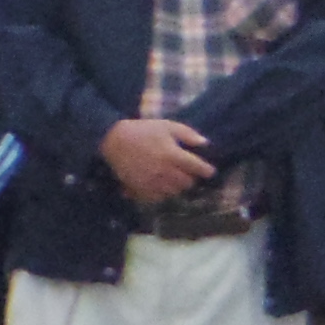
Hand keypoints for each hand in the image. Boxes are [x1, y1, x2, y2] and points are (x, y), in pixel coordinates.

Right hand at [102, 114, 216, 203]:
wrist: (114, 141)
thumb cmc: (143, 131)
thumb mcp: (167, 126)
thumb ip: (188, 134)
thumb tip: (205, 143)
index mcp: (172, 154)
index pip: (196, 167)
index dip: (206, 170)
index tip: (210, 171)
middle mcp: (163, 171)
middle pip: (186, 183)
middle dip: (191, 179)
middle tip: (190, 174)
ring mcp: (151, 182)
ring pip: (173, 192)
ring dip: (178, 187)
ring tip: (176, 180)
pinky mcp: (140, 189)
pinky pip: (158, 198)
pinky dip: (163, 194)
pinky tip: (162, 187)